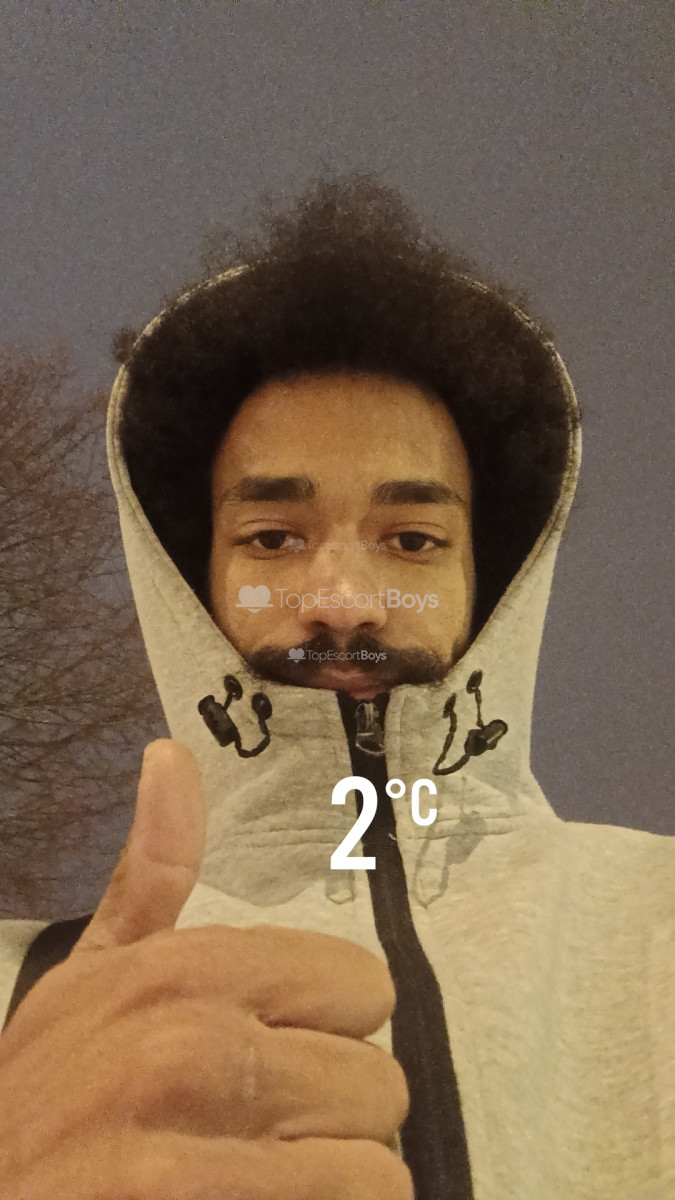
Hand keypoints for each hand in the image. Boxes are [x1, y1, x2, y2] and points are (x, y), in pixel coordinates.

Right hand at [0, 740, 410, 1198]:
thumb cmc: (44, 1099)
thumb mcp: (87, 975)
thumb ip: (152, 874)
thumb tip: (170, 753)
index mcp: (183, 970)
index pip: (364, 986)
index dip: (328, 1029)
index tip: (276, 1053)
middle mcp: (194, 1047)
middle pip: (380, 1083)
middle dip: (333, 1119)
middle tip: (261, 1138)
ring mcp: (191, 1152)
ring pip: (376, 1169)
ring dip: (331, 1187)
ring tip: (260, 1183)